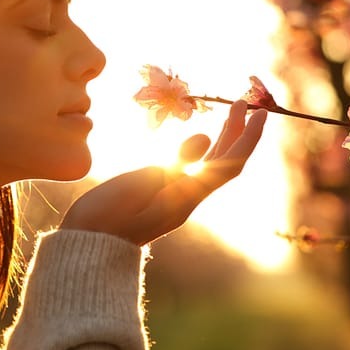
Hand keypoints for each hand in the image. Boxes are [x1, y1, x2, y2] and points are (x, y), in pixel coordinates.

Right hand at [60, 100, 266, 245]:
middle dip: (237, 131)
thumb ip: (175, 163)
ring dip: (223, 139)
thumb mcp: (140, 184)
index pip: (230, 164)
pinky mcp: (162, 198)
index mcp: (187, 196)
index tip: (261, 113)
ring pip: (210, 166)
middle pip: (224, 162)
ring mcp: (176, 199)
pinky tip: (199, 140)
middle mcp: (188, 198)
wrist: (87, 247)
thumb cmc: (107, 216)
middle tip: (242, 102)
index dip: (248, 138)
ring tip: (230, 113)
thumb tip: (205, 138)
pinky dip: (203, 150)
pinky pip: (194, 169)